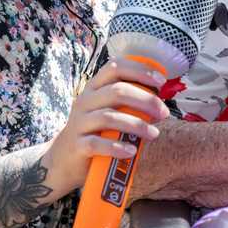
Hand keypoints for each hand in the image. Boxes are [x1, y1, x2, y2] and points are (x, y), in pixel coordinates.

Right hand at [43, 58, 170, 190]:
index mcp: (95, 87)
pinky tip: (132, 150)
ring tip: (154, 134)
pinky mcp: (77, 145)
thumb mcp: (109, 112)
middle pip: (118, 91)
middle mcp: (85, 101)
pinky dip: (117, 147)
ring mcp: (79, 122)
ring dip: (137, 125)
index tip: (161, 81)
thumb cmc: (96, 131)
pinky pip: (97, 143)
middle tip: (163, 112)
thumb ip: (130, 104)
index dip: (140, 71)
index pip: (116, 67)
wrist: (64, 160)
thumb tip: (160, 105)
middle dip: (145, 100)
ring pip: (110, 117)